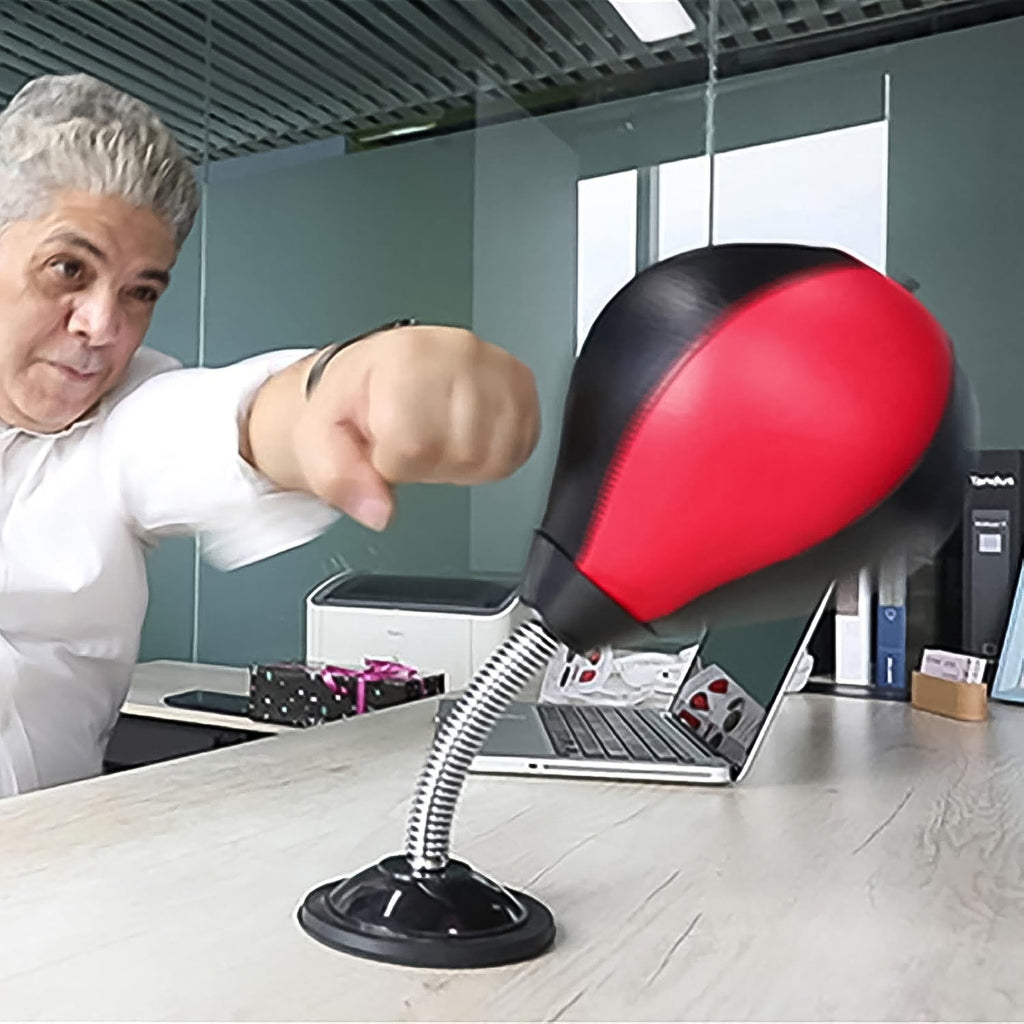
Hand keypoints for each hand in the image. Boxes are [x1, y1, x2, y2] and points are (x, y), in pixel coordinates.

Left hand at [244, 325, 540, 530]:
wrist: (375, 376)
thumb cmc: (354, 401)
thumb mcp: (319, 439)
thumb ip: (338, 479)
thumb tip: (378, 512)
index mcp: (407, 357)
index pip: (414, 444)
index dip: (393, 464)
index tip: (381, 445)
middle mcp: (459, 352)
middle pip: (460, 452)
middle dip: (429, 465)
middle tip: (408, 441)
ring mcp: (496, 366)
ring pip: (492, 455)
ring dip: (461, 463)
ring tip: (436, 437)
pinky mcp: (522, 385)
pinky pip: (522, 448)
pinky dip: (492, 458)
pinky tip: (464, 439)